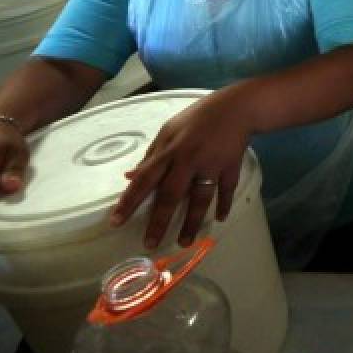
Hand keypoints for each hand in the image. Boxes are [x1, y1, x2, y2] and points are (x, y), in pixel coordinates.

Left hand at [110, 90, 249, 248]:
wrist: (236, 108)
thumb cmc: (198, 118)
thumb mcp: (169, 130)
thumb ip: (151, 155)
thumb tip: (129, 176)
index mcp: (169, 150)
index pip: (145, 179)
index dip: (129, 201)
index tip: (116, 222)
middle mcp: (188, 160)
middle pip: (171, 195)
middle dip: (159, 221)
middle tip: (150, 244)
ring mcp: (211, 165)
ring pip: (200, 199)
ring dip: (192, 222)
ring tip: (184, 242)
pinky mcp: (231, 167)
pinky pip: (227, 190)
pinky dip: (224, 205)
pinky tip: (220, 220)